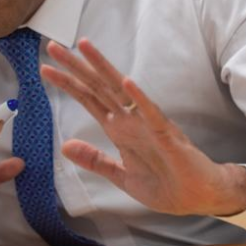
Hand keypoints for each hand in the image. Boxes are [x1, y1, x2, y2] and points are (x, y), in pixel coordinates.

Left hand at [40, 38, 245, 216]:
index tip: (46, 68)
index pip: (89, 100)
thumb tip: (65, 146)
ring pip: (121, 90)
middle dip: (76, 67)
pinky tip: (126, 82)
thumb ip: (95, 160)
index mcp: (120, 129)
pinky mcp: (166, 135)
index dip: (68, 84)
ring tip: (84, 48)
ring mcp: (148, 124)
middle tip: (53, 47)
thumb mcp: (121, 176)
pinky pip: (151, 114)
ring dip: (102, 69)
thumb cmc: (166, 185)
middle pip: (99, 87)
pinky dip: (139, 98)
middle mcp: (132, 120)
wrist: (199, 197)